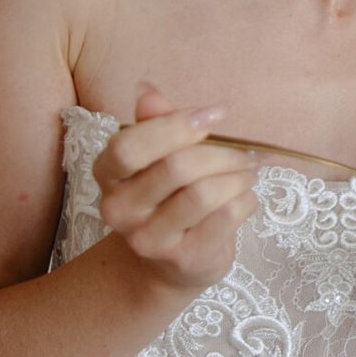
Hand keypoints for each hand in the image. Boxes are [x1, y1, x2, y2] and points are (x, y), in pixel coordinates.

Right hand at [94, 91, 258, 291]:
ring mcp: (149, 240)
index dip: (175, 126)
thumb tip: (148, 94)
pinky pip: (225, 218)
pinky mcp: (183, 259)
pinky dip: (245, 201)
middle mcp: (120, 210)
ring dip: (238, 177)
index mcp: (108, 174)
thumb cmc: (167, 196)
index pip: (130, 147)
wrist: (170, 263)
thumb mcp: (158, 156)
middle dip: (222, 153)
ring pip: (203, 195)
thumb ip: (155, 123)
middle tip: (245, 152)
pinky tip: (244, 198)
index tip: (215, 114)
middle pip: (175, 168)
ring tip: (248, 173)